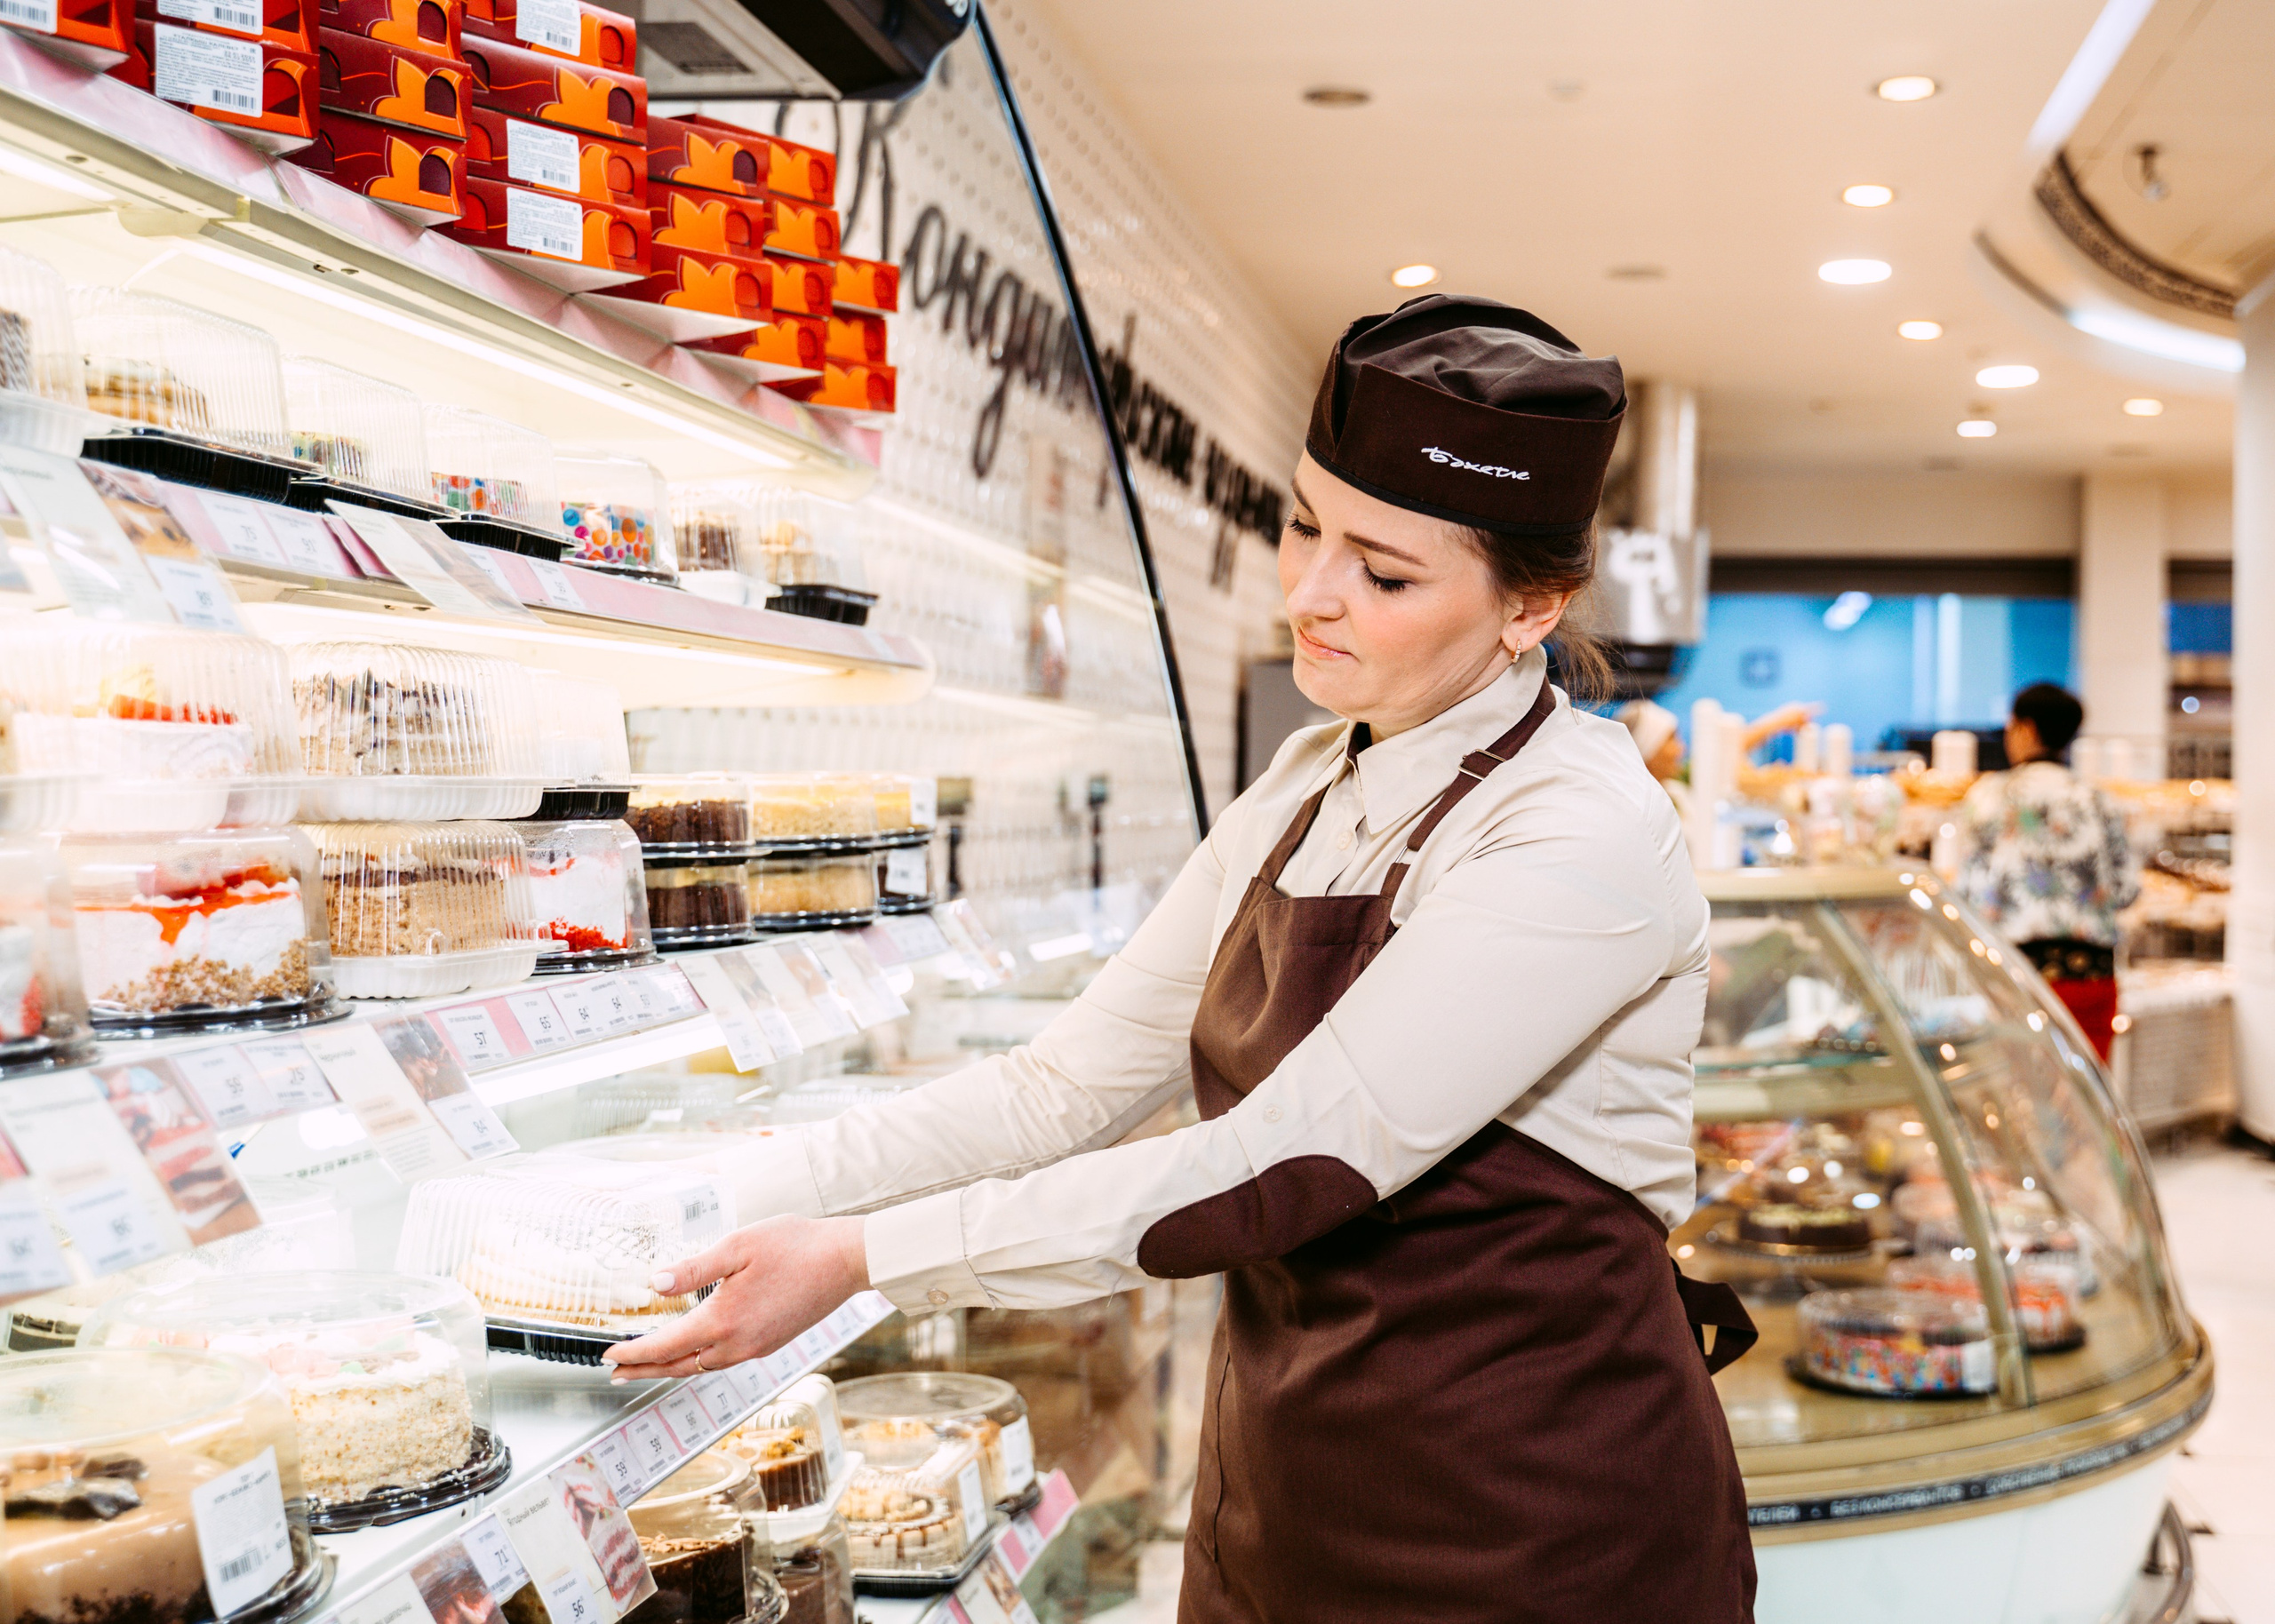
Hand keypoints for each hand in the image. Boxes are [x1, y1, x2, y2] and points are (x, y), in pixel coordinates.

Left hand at [602, 1214, 868, 1381]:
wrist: (845, 1261)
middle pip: (678, 1366)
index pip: (665, 1345)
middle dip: (643, 1370)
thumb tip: (655, 1283)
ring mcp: (756, 1348)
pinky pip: (723, 1361)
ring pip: (701, 1367)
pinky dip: (697, 1361)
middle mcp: (737, 1344)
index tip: (608, 1354)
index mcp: (723, 1320)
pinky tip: (694, 1352)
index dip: (634, 1352)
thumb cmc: (795, 1245)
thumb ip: (694, 1268)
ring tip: (647, 1365)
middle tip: (615, 1372)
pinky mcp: (770, 1343)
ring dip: (669, 1368)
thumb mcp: (738, 1246)